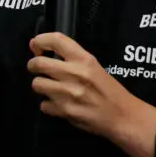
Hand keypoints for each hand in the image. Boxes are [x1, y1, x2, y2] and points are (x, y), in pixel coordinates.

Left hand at [28, 33, 155, 144]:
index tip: (36, 46)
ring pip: (37, 84)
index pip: (56, 40)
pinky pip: (43, 105)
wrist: (122, 116)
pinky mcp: (64, 111)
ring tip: (50, 88)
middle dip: (33, 65)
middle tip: (37, 68)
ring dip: (41, 86)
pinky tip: (58, 105)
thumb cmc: (109, 90)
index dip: (40, 40)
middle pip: (38, 63)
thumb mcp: (94, 66)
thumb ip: (72, 59)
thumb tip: (45, 51)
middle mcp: (74, 73)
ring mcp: (68, 93)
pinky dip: (48, 106)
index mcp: (84, 59)